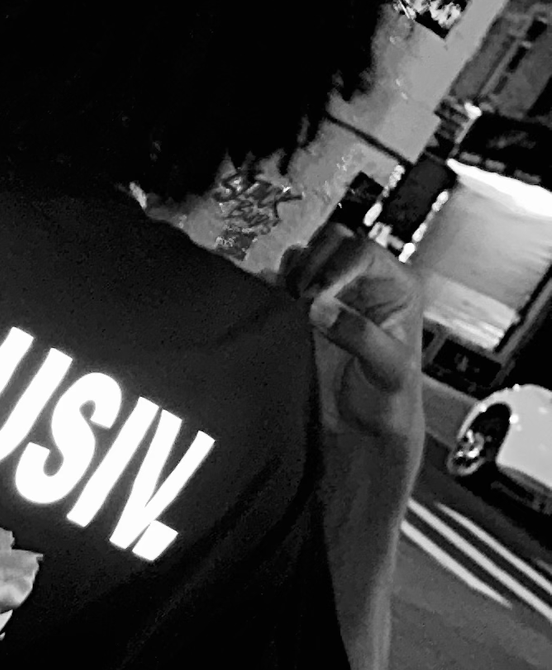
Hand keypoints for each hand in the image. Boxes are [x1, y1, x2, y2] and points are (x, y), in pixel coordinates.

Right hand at [283, 224, 426, 487]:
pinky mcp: (305, 306)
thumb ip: (360, 336)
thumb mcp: (388, 369)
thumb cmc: (389, 400)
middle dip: (311, 264)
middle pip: (333, 241)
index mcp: (396, 285)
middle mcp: (365, 281)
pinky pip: (284, 279)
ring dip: (292, 274)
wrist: (364, 428)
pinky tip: (273, 305)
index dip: (335, 268)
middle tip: (299, 297)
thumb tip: (321, 307)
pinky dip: (274, 286)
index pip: (362, 252)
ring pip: (307, 255)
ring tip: (288, 304)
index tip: (314, 296)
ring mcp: (334, 292)